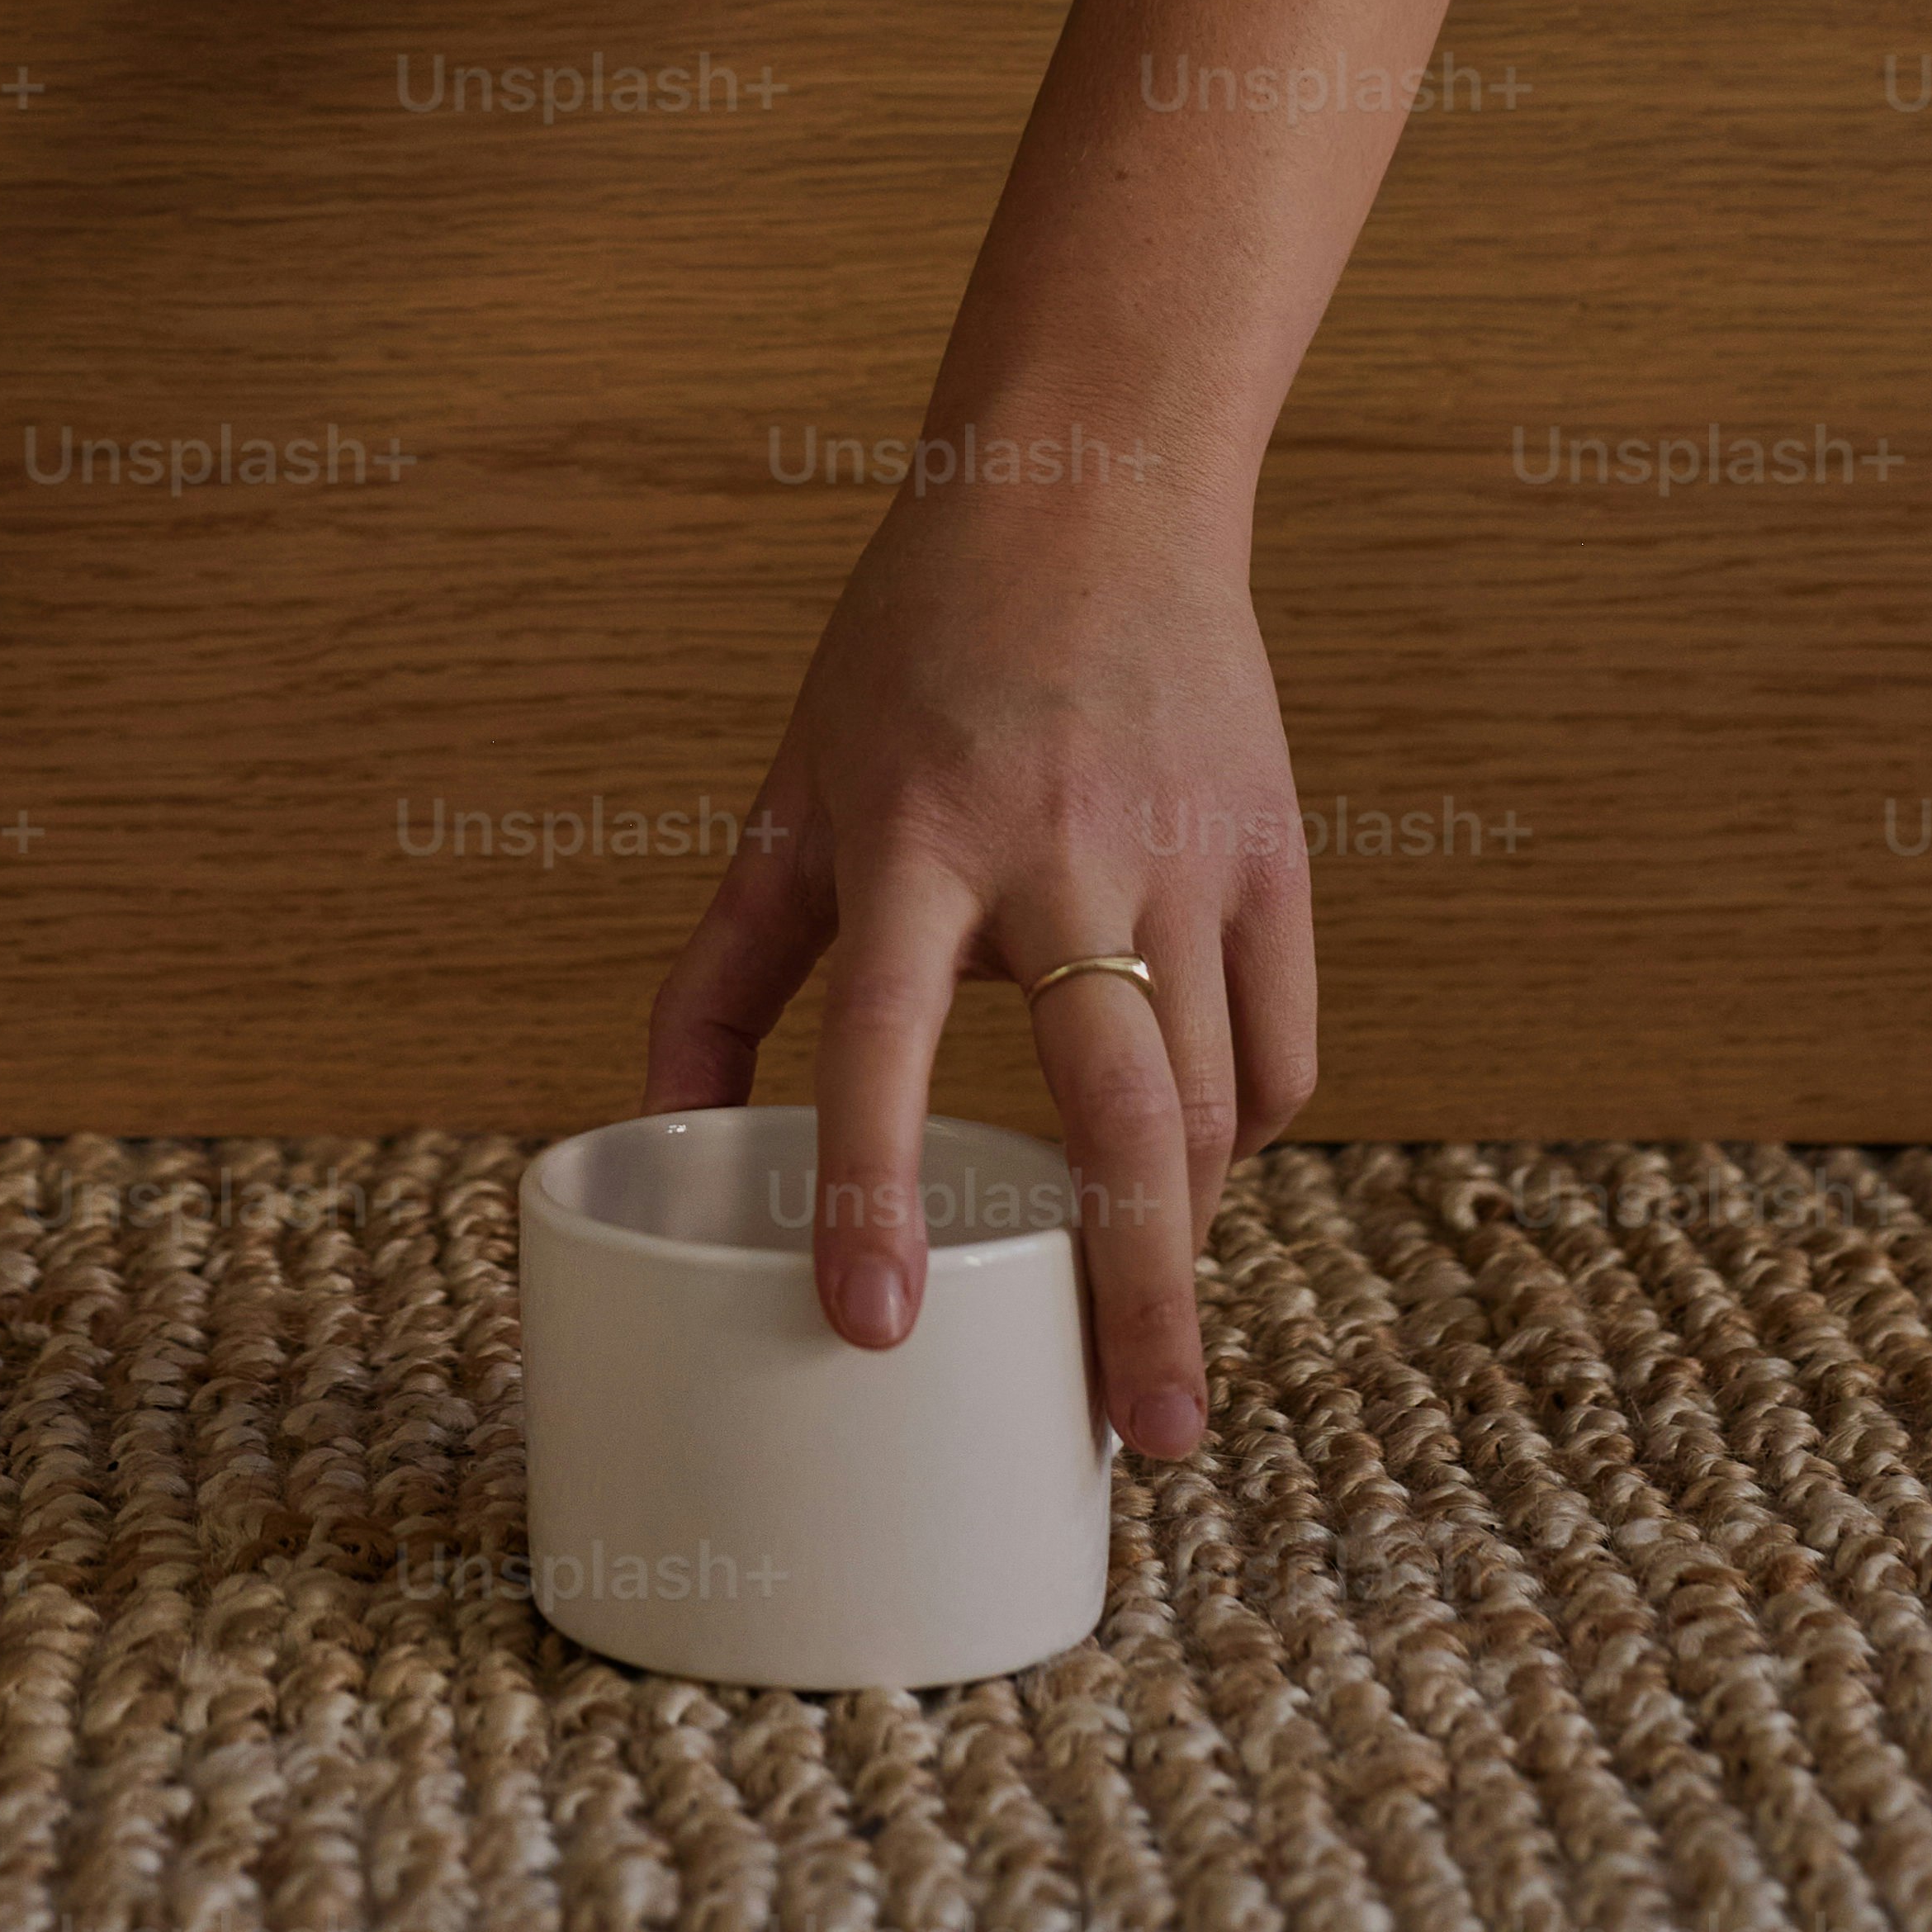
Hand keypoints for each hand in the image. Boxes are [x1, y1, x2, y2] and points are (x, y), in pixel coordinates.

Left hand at [643, 432, 1315, 1454]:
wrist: (1089, 494)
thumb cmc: (912, 652)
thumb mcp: (794, 790)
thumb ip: (723, 966)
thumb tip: (654, 1132)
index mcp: (914, 832)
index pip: (881, 1036)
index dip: (870, 1184)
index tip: (870, 1323)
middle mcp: (1058, 851)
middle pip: (1120, 1116)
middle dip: (1141, 1295)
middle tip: (1143, 1437)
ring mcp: (1184, 855)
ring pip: (1214, 1100)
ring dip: (1193, 1240)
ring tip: (1156, 1349)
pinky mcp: (1273, 852)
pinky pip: (1277, 1044)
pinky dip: (1245, 1133)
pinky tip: (1201, 1180)